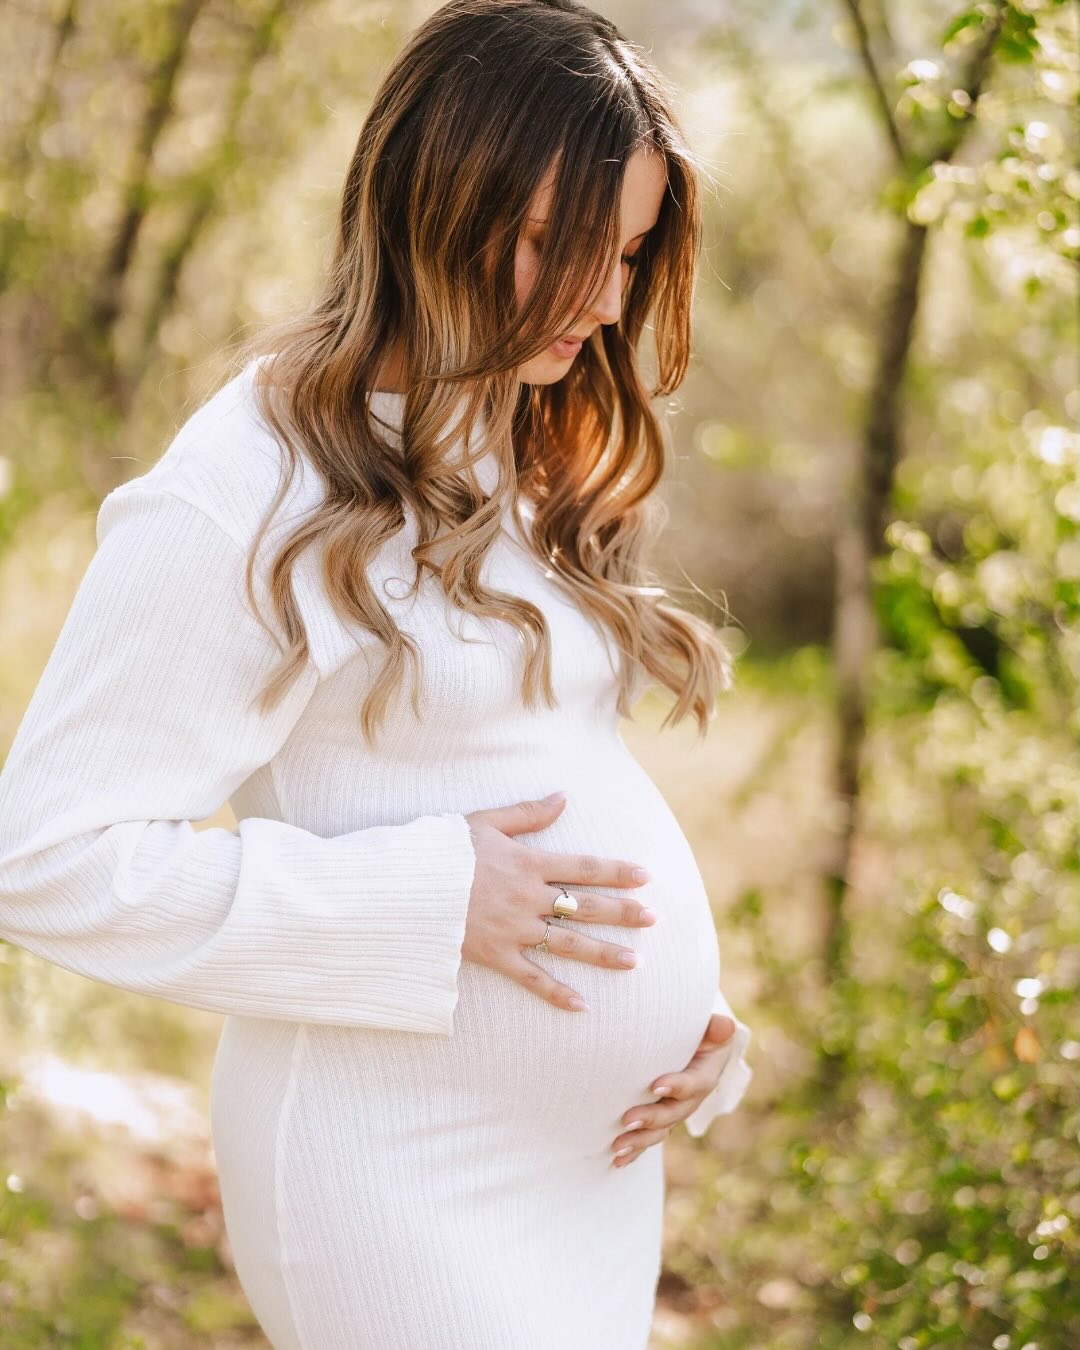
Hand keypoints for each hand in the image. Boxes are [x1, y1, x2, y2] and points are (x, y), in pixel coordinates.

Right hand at [461, 791, 656, 1010]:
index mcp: (527, 863)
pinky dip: (556, 993)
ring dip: (603, 953)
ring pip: (567, 944)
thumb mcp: (485, 823)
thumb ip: (527, 813)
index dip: (617, 872)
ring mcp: (513, 929)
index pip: (584, 867)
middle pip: (585, 906)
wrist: (404, 887)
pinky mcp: (495, 955)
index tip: (645, 877)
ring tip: (635, 962)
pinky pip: (532, 978)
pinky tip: (582, 1006)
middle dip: (623, 913)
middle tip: (653, 919)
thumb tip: (563, 797)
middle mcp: (527, 898)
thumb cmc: (442, 851)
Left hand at [609, 1012, 738, 1166]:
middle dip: (651, 1119)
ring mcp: (675, 1112)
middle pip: (674, 1113)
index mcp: (704, 1076)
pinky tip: (616, 1161)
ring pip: (660, 1131)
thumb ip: (714, 1028)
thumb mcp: (709, 1029)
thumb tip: (725, 1026)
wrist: (694, 1050)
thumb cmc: (698, 1034)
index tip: (656, 1085)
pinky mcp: (660, 1120)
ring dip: (640, 1141)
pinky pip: (649, 1137)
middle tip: (628, 1120)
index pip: (694, 1084)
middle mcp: (691, 1100)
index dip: (678, 1086)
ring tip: (617, 1147)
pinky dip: (634, 1151)